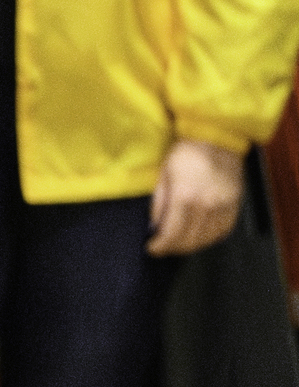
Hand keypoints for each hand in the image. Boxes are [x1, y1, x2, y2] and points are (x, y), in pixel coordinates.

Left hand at [147, 138, 245, 255]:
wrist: (217, 138)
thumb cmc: (186, 153)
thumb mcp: (163, 174)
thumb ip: (159, 203)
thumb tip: (155, 227)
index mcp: (185, 197)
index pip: (172, 234)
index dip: (160, 246)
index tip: (152, 248)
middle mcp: (206, 205)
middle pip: (189, 241)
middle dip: (173, 248)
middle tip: (163, 247)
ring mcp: (223, 207)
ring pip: (206, 240)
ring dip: (190, 246)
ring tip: (179, 243)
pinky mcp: (235, 205)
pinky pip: (222, 232)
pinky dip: (209, 238)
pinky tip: (199, 236)